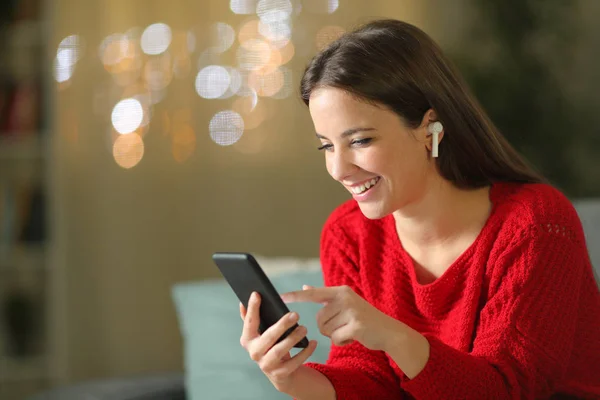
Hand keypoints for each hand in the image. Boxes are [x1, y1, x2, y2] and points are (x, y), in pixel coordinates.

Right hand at [239, 292, 318, 392]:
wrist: (280, 372)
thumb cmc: (270, 346)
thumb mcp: (261, 333)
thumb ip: (251, 320)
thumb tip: (242, 302)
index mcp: (248, 340)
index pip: (249, 322)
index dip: (252, 308)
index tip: (257, 294)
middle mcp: (254, 353)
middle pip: (268, 338)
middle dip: (281, 325)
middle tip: (295, 314)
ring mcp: (267, 365)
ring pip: (280, 351)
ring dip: (293, 338)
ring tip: (304, 328)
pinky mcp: (280, 374)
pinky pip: (294, 362)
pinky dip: (305, 352)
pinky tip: (313, 342)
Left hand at [281, 285, 399, 350]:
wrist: (389, 332)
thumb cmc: (364, 318)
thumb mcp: (345, 303)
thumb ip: (325, 297)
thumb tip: (305, 287)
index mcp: (340, 291)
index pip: (313, 293)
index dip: (296, 296)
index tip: (281, 296)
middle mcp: (345, 298)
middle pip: (319, 319)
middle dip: (329, 327)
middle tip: (346, 325)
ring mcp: (351, 311)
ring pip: (326, 330)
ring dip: (336, 335)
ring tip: (351, 329)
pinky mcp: (356, 325)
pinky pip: (335, 338)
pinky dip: (343, 341)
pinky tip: (355, 336)